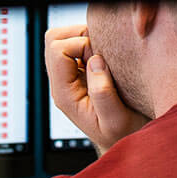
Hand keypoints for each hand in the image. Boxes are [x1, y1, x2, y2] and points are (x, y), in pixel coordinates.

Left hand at [43, 22, 142, 152]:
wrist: (123, 142)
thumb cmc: (121, 135)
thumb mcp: (116, 120)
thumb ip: (103, 93)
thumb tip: (95, 62)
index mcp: (65, 95)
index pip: (57, 51)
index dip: (80, 45)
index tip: (101, 59)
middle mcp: (62, 84)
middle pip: (52, 40)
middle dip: (79, 35)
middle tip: (102, 50)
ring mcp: (70, 78)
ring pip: (62, 39)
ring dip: (85, 38)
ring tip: (106, 53)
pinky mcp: (80, 73)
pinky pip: (76, 46)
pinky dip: (92, 43)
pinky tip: (107, 57)